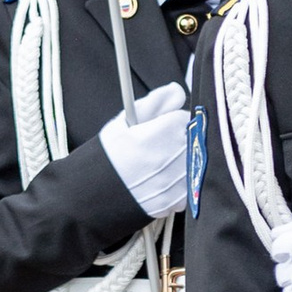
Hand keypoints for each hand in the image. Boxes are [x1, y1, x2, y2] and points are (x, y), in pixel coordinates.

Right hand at [98, 84, 191, 217]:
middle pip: (194, 138)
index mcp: (161, 133)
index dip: (173, 119)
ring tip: (159, 164)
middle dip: (180, 138)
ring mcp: (177, 182)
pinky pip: (191, 184)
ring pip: (196, 161)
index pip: (185, 116)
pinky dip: (181, 181)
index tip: (160, 126)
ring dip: (183, 160)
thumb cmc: (108, 156)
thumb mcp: (124, 122)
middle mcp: (173, 158)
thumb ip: (155, 102)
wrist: (95, 195)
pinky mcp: (178, 201)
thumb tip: (178, 90)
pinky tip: (162, 180)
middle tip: (159, 145)